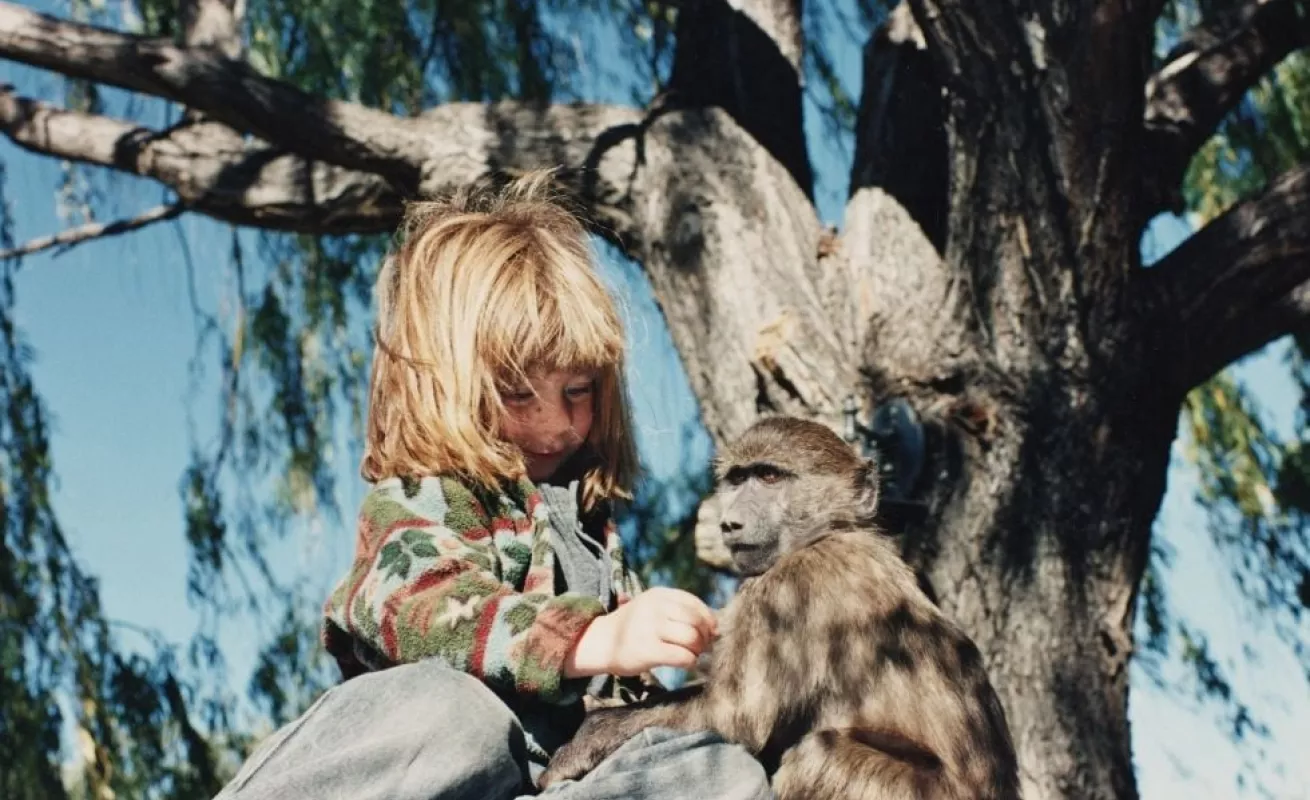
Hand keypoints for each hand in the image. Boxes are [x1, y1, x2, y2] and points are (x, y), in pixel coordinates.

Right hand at [565, 588, 717, 676]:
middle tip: (702, 646)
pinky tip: (685, 663)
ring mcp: (650, 628)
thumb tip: (716, 628)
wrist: (600, 642)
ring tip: (692, 654)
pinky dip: (690, 661)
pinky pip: (682, 656)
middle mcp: (655, 608)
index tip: (710, 632)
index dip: (708, 619)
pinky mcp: (648, 651)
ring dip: (698, 650)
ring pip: (692, 638)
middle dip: (705, 636)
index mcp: (658, 595)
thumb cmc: (633, 628)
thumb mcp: (652, 608)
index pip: (695, 603)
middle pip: (696, 621)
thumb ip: (679, 612)